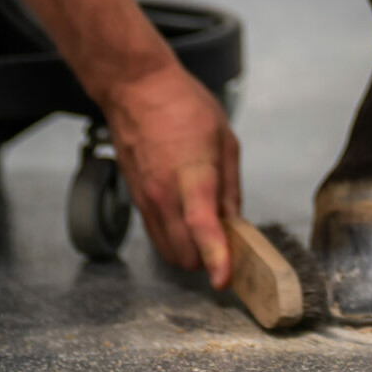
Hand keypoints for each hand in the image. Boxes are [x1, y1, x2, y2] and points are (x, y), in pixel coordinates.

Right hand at [102, 61, 240, 287]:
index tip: (224, 280)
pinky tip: (191, 221)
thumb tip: (235, 222)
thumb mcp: (224, 139)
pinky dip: (177, 241)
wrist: (136, 91)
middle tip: (232, 244)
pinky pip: (158, 237)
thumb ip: (231, 186)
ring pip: (169, 252)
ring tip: (213, 231)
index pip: (203, 226)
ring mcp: (146, 201)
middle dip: (210, 260)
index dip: (215, 257)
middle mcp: (164, 195)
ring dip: (192, 254)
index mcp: (192, 175)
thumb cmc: (184, 106)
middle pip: (185, 254)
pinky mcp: (137, 202)